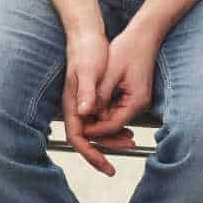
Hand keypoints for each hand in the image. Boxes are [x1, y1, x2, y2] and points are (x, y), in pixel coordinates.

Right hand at [62, 29, 121, 175]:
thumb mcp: (89, 71)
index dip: (91, 154)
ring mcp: (84, 104)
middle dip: (102, 153)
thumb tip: (85, 113)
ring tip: (130, 144)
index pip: (78, 138)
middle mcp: (76, 107)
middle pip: (87, 139)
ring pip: (96, 131)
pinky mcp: (93, 98)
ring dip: (111, 140)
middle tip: (116, 167)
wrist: (88, 35)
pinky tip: (128, 130)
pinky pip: (102, 120)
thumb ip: (88, 92)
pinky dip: (114, 128)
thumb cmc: (87, 51)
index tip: (105, 165)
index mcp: (73, 104)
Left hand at [81, 24, 161, 149]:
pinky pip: (117, 108)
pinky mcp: (134, 95)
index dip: (95, 129)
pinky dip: (106, 109)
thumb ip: (99, 94)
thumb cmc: (129, 49)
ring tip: (82, 120)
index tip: (80, 129)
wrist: (144, 35)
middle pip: (115, 125)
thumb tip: (85, 112)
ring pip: (115, 117)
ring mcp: (138, 101)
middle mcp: (140, 104)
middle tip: (78, 128)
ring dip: (100, 119)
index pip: (113, 125)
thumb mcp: (110, 72)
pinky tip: (92, 108)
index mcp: (136, 101)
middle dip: (97, 128)